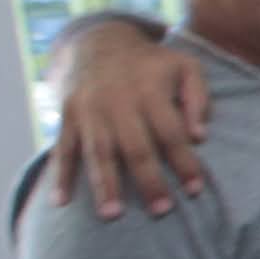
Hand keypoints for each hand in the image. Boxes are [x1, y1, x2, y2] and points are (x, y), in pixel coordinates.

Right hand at [47, 22, 212, 219]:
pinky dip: (60, 176)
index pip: (170, 133)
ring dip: (104, 185)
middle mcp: (117, 103)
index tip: (195, 190)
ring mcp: (88, 111)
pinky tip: (60, 202)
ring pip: (97, 153)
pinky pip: (62, 150)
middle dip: (148, 181)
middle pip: (134, 147)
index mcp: (149, 91)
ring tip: (112, 215)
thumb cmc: (152, 63)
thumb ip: (198, 99)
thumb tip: (199, 137)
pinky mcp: (67, 118)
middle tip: (161, 211)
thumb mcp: (186, 66)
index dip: (184, 162)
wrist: (99, 43)